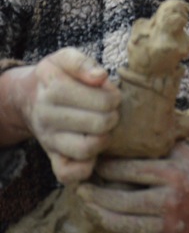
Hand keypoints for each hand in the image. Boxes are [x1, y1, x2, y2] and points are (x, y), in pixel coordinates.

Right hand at [19, 47, 120, 183]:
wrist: (29, 97)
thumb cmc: (56, 76)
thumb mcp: (65, 58)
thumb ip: (83, 63)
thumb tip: (101, 77)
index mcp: (54, 88)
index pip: (98, 100)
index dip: (114, 97)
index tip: (114, 95)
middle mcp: (48, 116)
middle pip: (97, 124)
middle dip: (113, 117)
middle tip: (113, 112)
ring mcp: (48, 140)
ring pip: (86, 150)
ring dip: (104, 139)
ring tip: (105, 128)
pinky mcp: (51, 158)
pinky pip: (69, 174)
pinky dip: (86, 167)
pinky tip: (93, 150)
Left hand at [77, 143, 188, 232]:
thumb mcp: (180, 149)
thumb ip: (156, 140)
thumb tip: (123, 124)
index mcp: (172, 172)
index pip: (130, 171)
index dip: (107, 169)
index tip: (93, 165)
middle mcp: (171, 199)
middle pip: (123, 200)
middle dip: (97, 195)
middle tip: (80, 188)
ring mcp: (172, 225)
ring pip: (126, 224)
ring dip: (103, 216)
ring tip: (88, 206)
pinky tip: (105, 229)